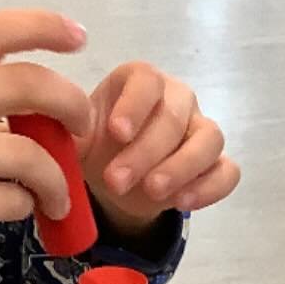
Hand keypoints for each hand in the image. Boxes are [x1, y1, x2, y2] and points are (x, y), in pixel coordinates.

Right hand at [0, 11, 94, 283]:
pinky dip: (25, 207)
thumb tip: (32, 117)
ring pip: (29, 159)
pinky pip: (9, 202)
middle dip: (72, 105)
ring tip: (59, 196)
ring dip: (58, 180)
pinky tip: (18, 209)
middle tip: (85, 127)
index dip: (44, 27)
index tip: (78, 37)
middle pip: (27, 86)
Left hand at [77, 62, 238, 237]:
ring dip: (181, 167)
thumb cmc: (94, 147)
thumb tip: (57, 127)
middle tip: (115, 181)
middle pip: (175, 115)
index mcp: (140, 82)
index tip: (116, 132)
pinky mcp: (214, 164)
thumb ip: (67, 130)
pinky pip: (227, 171)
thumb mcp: (74, 137)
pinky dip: (210, 187)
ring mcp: (200, 130)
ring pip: (209, 138)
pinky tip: (182, 203)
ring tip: (152, 192)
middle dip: (146, 151)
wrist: (111, 179)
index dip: (135, 104)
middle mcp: (176, 99)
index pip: (147, 80)